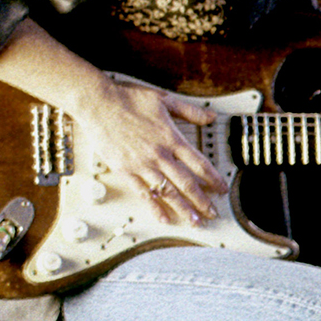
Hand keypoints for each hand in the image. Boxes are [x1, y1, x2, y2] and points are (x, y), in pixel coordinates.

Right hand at [69, 77, 226, 224]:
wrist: (98, 103)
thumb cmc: (128, 99)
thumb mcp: (165, 100)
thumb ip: (190, 111)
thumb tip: (210, 117)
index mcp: (172, 138)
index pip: (199, 164)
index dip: (213, 179)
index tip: (222, 189)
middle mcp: (159, 154)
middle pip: (186, 183)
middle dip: (202, 201)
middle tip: (212, 213)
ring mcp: (142, 164)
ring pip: (167, 192)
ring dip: (183, 208)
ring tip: (194, 221)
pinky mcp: (125, 170)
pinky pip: (143, 193)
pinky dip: (154, 207)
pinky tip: (163, 218)